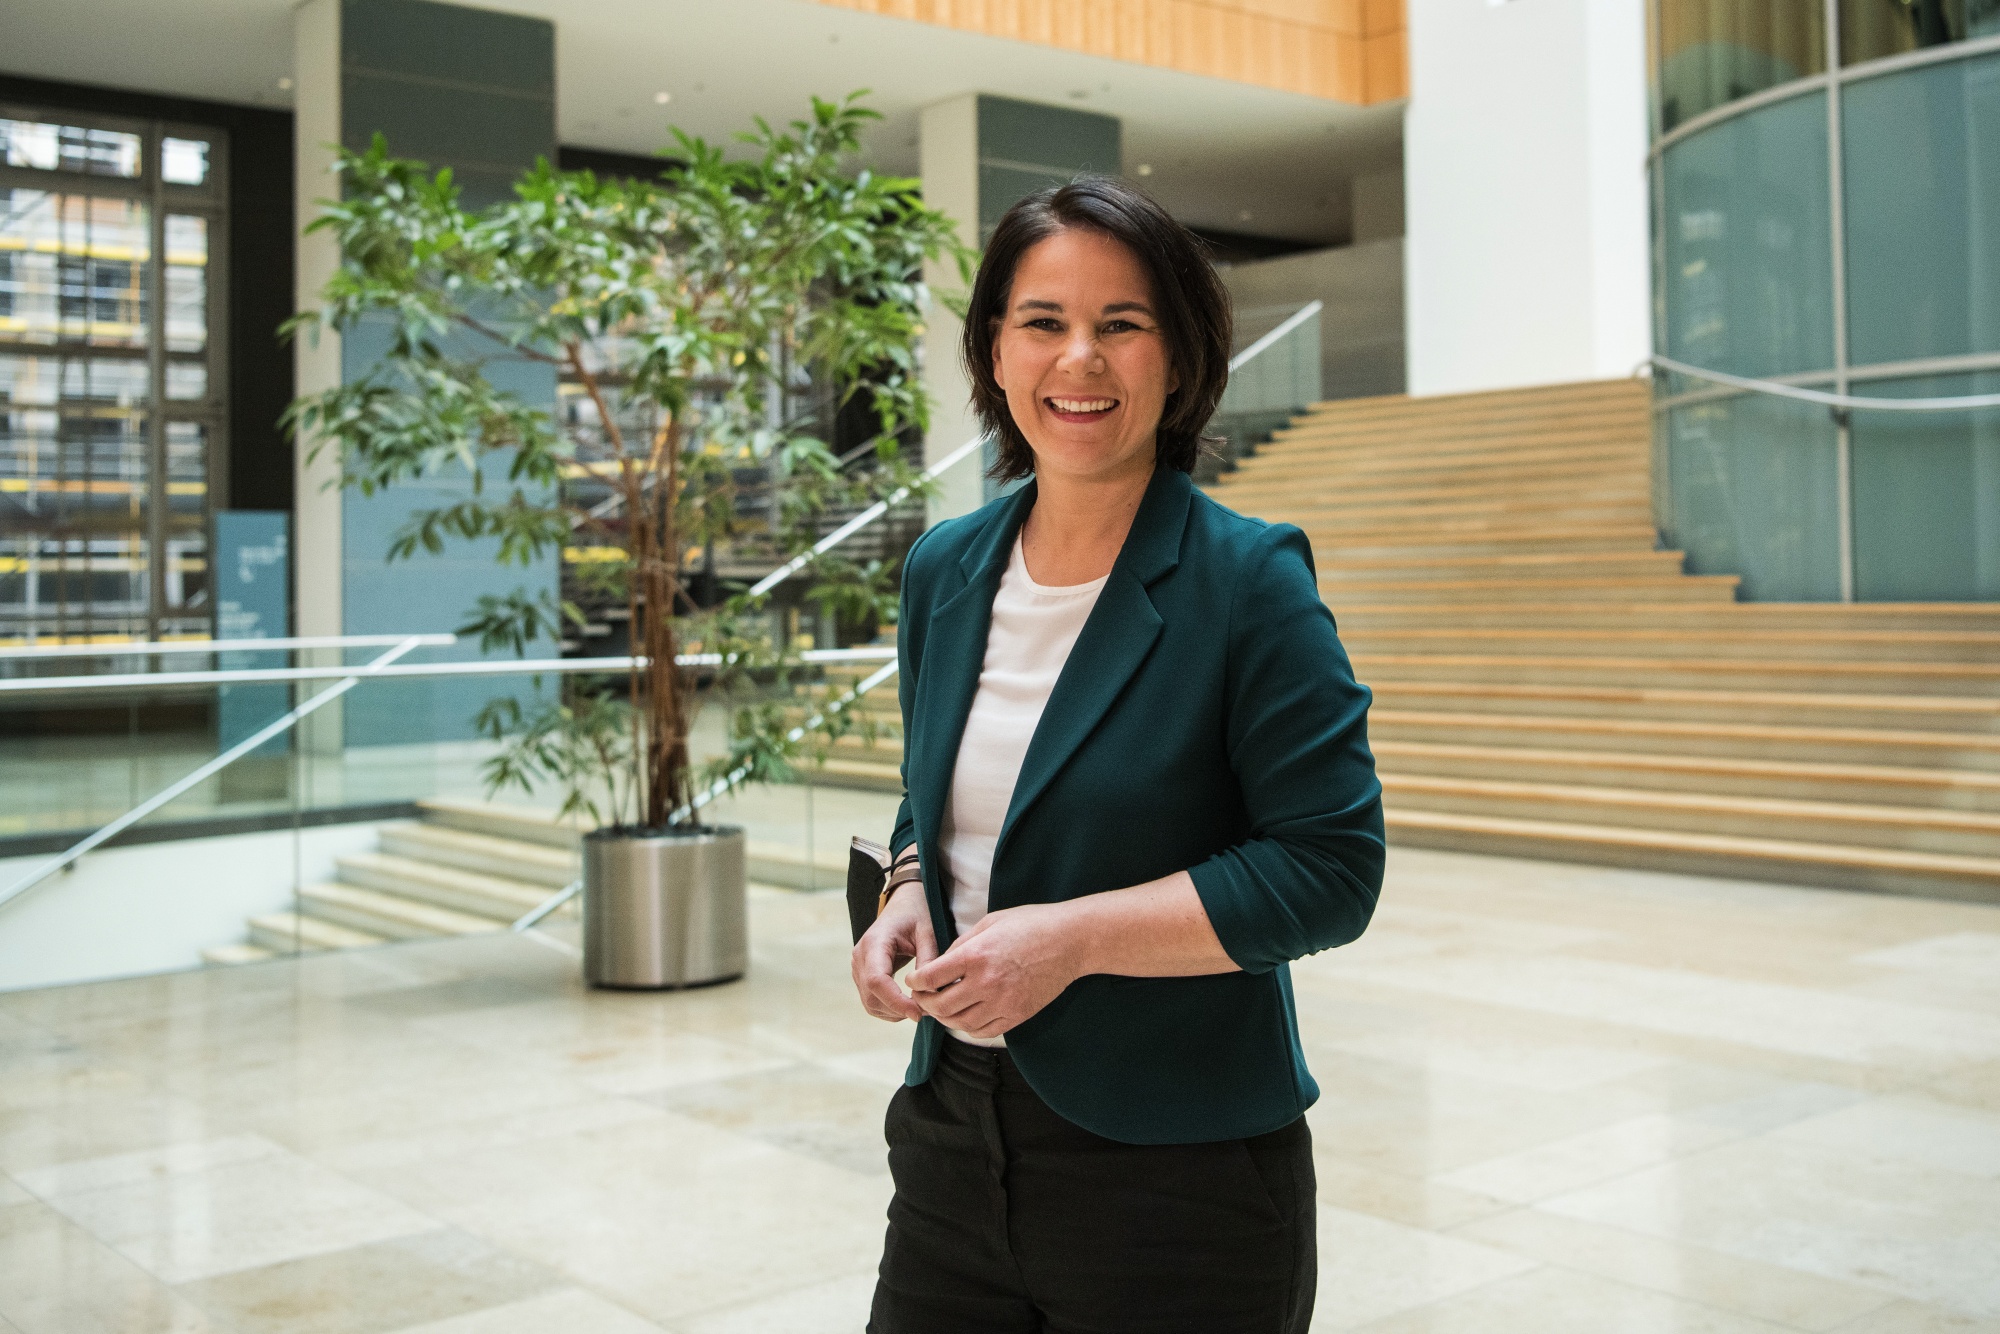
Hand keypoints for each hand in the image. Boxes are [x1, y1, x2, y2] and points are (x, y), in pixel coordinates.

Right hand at [851, 879, 935, 1021]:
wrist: (903, 906)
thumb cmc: (917, 915)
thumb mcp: (928, 932)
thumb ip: (928, 960)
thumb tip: (929, 993)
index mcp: (875, 942)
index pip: (876, 980)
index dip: (896, 1001)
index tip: (918, 1013)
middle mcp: (860, 956)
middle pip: (871, 996)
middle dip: (898, 1010)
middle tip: (927, 1012)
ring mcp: (857, 967)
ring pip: (870, 1003)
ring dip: (894, 1013)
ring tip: (921, 1009)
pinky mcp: (862, 975)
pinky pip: (871, 1001)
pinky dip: (889, 1009)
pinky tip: (909, 1005)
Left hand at [904, 903, 1081, 1040]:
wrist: (1071, 941)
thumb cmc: (1031, 924)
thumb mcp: (990, 922)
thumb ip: (962, 944)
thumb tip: (941, 963)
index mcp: (976, 956)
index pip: (931, 977)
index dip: (916, 982)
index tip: (914, 981)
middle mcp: (986, 983)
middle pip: (941, 1005)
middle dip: (925, 1003)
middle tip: (922, 998)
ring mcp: (1003, 1003)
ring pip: (960, 1023)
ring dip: (945, 1019)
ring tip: (941, 1010)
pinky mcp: (1018, 1015)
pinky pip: (984, 1032)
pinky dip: (969, 1029)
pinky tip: (965, 1018)